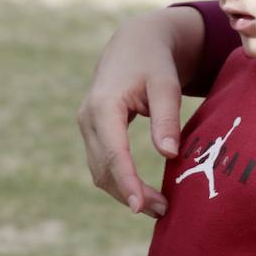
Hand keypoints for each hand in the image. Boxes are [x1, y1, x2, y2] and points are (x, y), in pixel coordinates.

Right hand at [76, 6, 203, 215]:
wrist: (134, 44)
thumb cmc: (154, 63)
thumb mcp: (166, 85)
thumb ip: (167, 118)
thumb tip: (168, 154)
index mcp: (104, 105)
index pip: (113, 153)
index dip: (127, 182)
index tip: (141, 207)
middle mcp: (88, 118)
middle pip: (104, 168)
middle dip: (131, 193)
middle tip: (163, 211)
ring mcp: (87, 126)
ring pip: (100, 170)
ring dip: (125, 192)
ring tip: (159, 207)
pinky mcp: (93, 132)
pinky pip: (102, 164)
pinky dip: (120, 181)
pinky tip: (143, 192)